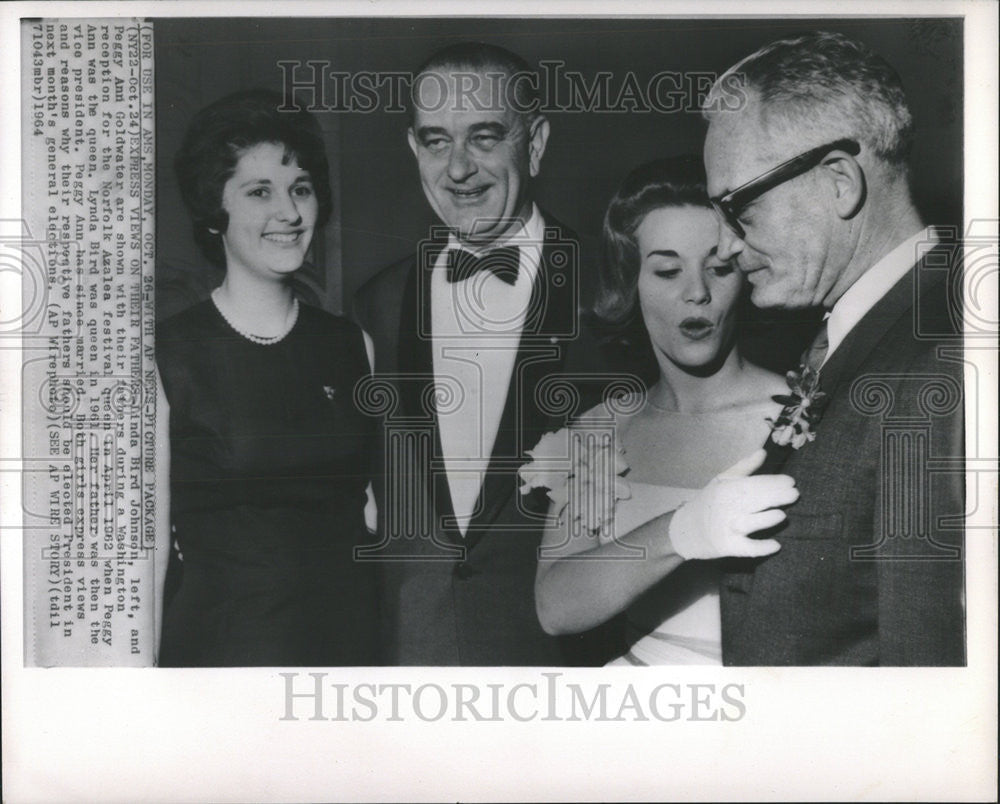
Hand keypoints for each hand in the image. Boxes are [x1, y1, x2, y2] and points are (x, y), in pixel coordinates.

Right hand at [668, 449, 796, 559]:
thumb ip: (744, 468)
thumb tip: (763, 452)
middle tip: (794, 494)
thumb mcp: (721, 482)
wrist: (684, 530)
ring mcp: (726, 528)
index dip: (772, 482)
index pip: (752, 484)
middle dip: (774, 497)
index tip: (790, 481)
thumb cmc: (708, 503)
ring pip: (749, 523)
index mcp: (726, 490)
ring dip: (765, 520)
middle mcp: (726, 508)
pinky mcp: (727, 547)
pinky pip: (746, 548)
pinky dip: (760, 548)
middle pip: (753, 501)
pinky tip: (775, 545)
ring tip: (782, 515)